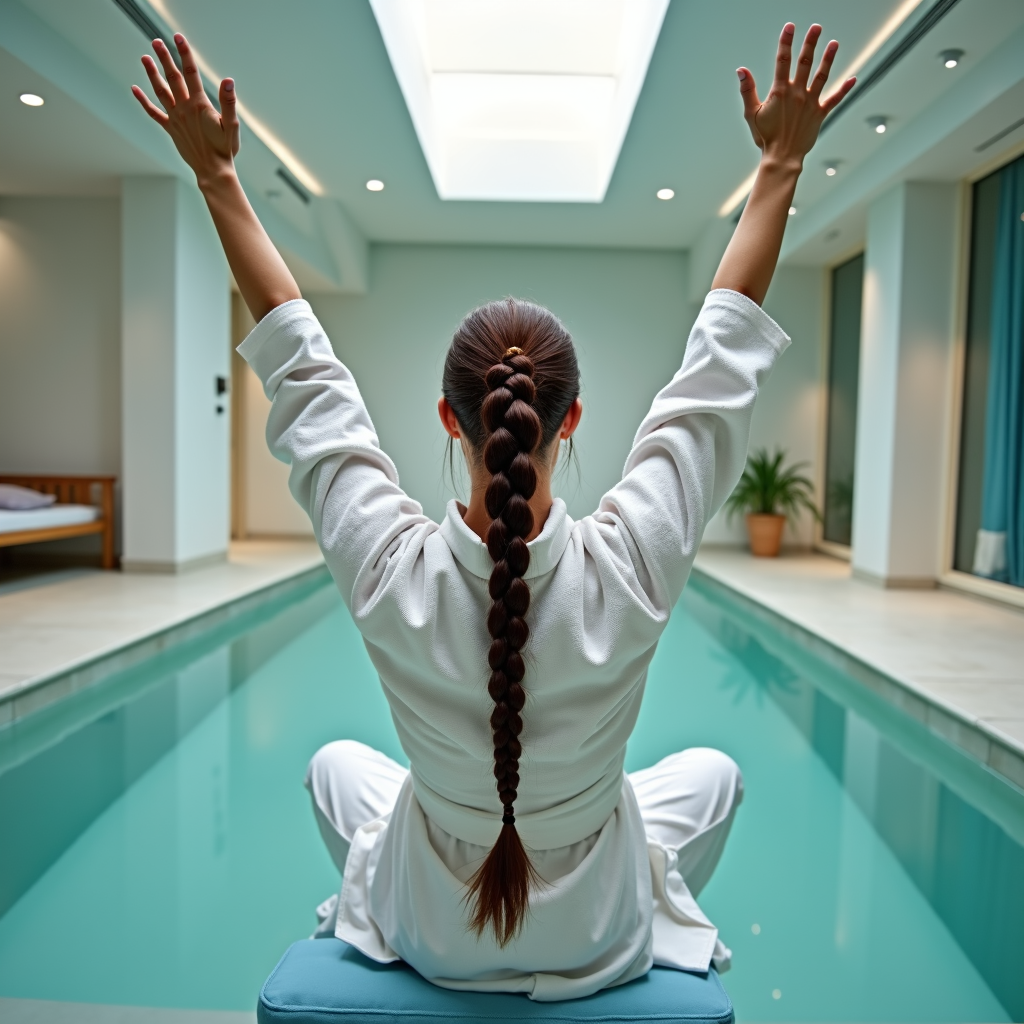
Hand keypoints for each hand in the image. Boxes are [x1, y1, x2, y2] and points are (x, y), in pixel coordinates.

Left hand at [132, 34, 239, 187]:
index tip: (178, 38)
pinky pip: (154, 113)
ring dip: (152, 74)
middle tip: (156, 42)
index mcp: (200, 105)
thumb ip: (228, 102)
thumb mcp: (232, 126)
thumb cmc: (225, 150)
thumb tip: (228, 81)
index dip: (185, 54)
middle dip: (165, 58)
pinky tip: (134, 89)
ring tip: (144, 58)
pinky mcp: (171, 129)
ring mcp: (176, 119)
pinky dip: (143, 101)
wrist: (213, 171)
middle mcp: (184, 109)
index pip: (191, 73)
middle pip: (173, 78)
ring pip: (161, 91)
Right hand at [737, 23, 854, 167]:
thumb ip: (747, 90)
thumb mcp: (751, 114)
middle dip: (810, 43)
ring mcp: (810, 103)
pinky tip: (853, 78)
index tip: (789, 27)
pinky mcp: (819, 114)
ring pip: (822, 76)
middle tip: (816, 27)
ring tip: (834, 43)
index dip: (786, 42)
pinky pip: (835, 99)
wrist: (782, 157)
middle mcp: (797, 94)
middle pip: (805, 63)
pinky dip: (845, 89)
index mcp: (780, 92)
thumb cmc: (765, 137)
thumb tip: (741, 70)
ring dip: (828, 58)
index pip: (783, 61)